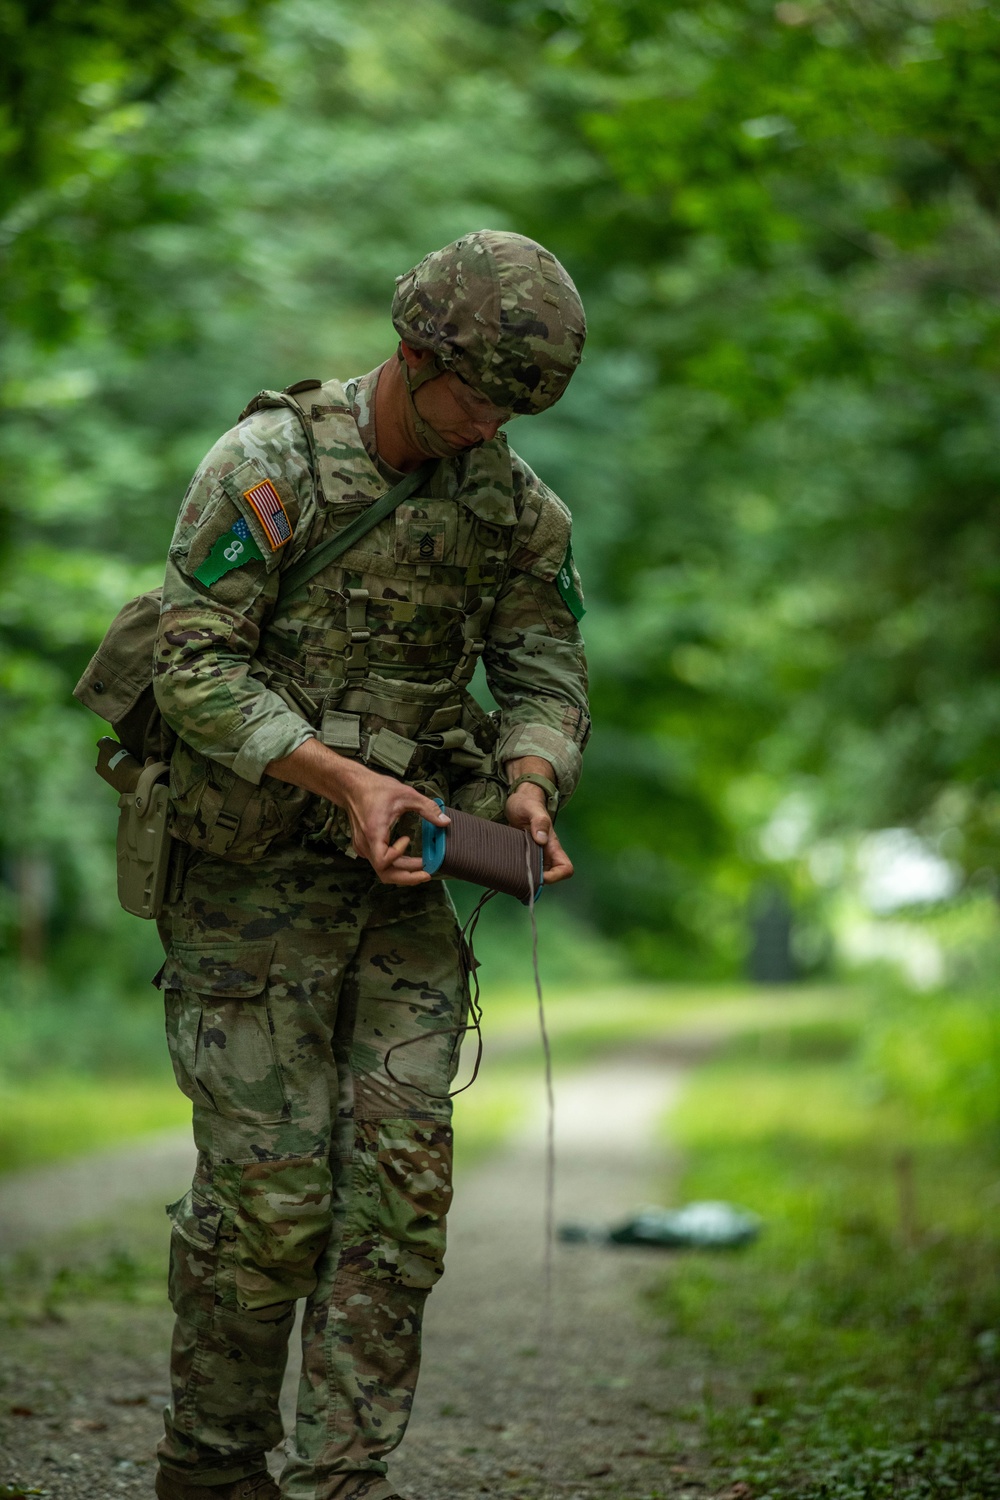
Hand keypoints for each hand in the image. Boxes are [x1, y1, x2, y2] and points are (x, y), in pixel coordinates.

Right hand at [265, 738, 448, 885]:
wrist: (352, 786)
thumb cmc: (376, 788)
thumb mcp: (406, 795)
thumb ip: (427, 808)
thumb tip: (445, 822)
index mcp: (374, 833)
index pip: (383, 861)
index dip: (398, 856)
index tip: (408, 839)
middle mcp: (365, 844)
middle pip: (384, 873)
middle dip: (407, 876)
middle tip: (427, 874)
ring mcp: (362, 847)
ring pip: (382, 869)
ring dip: (402, 871)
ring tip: (421, 868)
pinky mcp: (363, 846)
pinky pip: (379, 861)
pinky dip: (394, 865)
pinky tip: (407, 858)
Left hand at [504, 780, 573, 884]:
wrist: (519, 800)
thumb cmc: (527, 803)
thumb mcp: (532, 809)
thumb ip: (539, 822)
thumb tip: (541, 840)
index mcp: (552, 844)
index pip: (565, 868)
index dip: (555, 876)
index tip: (540, 876)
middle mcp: (546, 852)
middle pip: (550, 876)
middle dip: (537, 882)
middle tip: (520, 879)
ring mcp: (536, 854)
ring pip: (537, 875)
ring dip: (527, 879)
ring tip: (512, 877)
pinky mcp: (525, 854)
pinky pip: (526, 869)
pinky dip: (519, 873)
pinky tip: (507, 871)